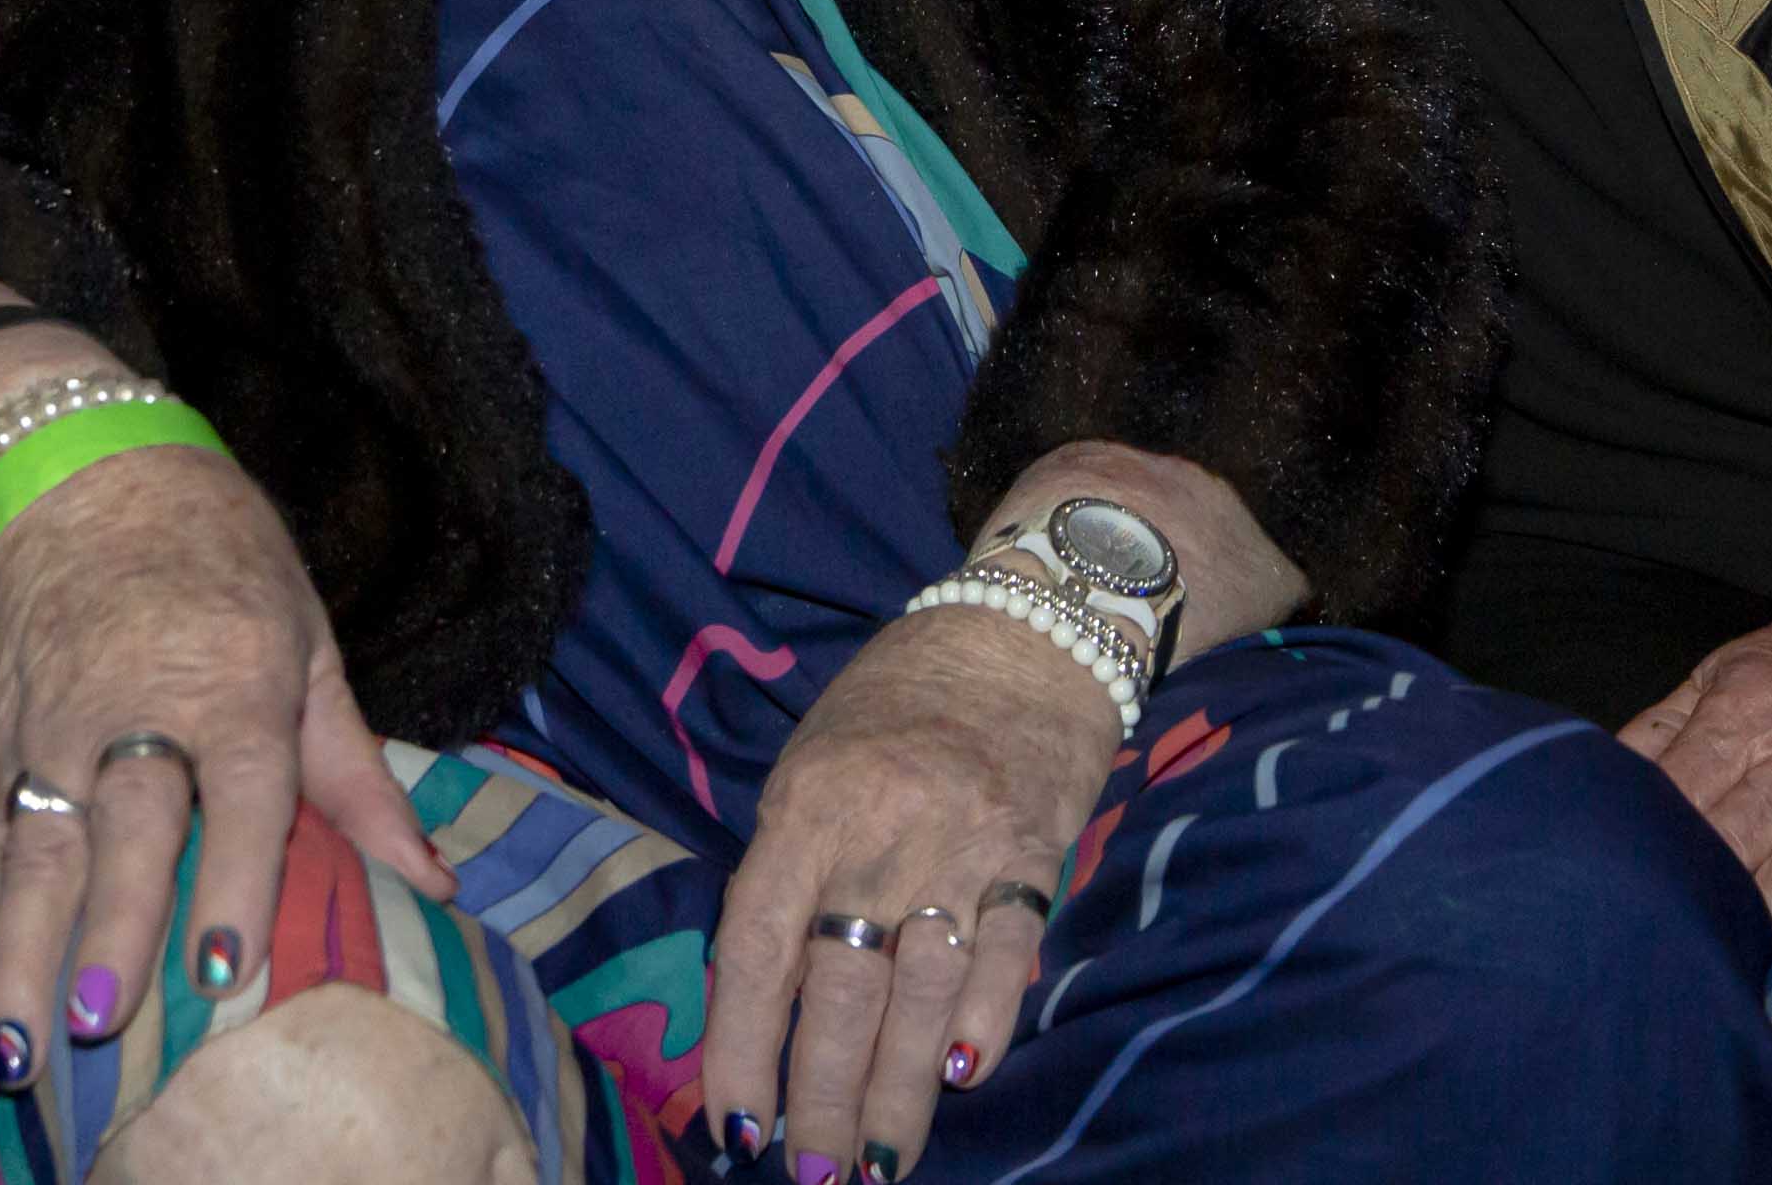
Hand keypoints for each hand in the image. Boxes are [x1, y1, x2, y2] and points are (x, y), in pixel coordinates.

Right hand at [0, 440, 447, 1086]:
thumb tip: (431, 883)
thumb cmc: (222, 561)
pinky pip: (3, 843)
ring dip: (28, 953)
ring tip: (21, 1046)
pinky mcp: (9, 745)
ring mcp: (60, 730)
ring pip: (40, 849)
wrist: (88, 475)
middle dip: (113, 927)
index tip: (225, 967)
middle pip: (125, 827)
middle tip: (107, 1020)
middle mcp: (138, 709)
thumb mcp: (307, 641)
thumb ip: (356, 774)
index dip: (233, 878)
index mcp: (232, 679)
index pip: (237, 788)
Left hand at [706, 603, 1120, 1179]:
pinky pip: (1006, 959)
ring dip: (900, 1094)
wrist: (1020, 640)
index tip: (737, 1123)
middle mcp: (881, 834)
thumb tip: (760, 994)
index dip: (743, 1044)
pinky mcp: (1035, 860)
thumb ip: (788, 868)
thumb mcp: (812, 764)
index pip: (760, 946)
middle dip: (823, 1099)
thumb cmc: (895, 706)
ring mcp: (964, 850)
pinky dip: (985, 1024)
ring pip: (922, 996)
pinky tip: (961, 1077)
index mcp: (808, 806)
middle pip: (843, 990)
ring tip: (881, 1165)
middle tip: (811, 1175)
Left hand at [1621, 591, 1771, 1008]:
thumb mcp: (1729, 671)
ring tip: (1712, 969)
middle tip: (1646, 938)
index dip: (1642, 837)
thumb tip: (1596, 772)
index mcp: (1748, 707)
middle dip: (1687, 889)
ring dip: (1754, 926)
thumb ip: (1664, 726)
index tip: (1607, 883)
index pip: (1678, 784)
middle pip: (1730, 836)